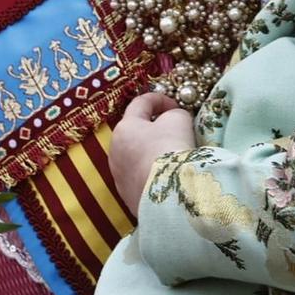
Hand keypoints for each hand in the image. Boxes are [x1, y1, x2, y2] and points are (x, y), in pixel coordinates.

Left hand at [111, 92, 196, 213]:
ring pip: (135, 156)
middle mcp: (115, 150)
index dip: (160, 100)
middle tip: (174, 130)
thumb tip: (173, 119)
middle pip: (134, 131)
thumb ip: (175, 113)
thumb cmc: (170, 148)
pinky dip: (150, 172)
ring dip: (150, 151)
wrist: (168, 194)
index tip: (176, 106)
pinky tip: (165, 176)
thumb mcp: (179, 120)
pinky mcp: (126, 195)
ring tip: (170, 156)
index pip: (140, 103)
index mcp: (125, 127)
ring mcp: (118, 175)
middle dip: (153, 127)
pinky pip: (139, 176)